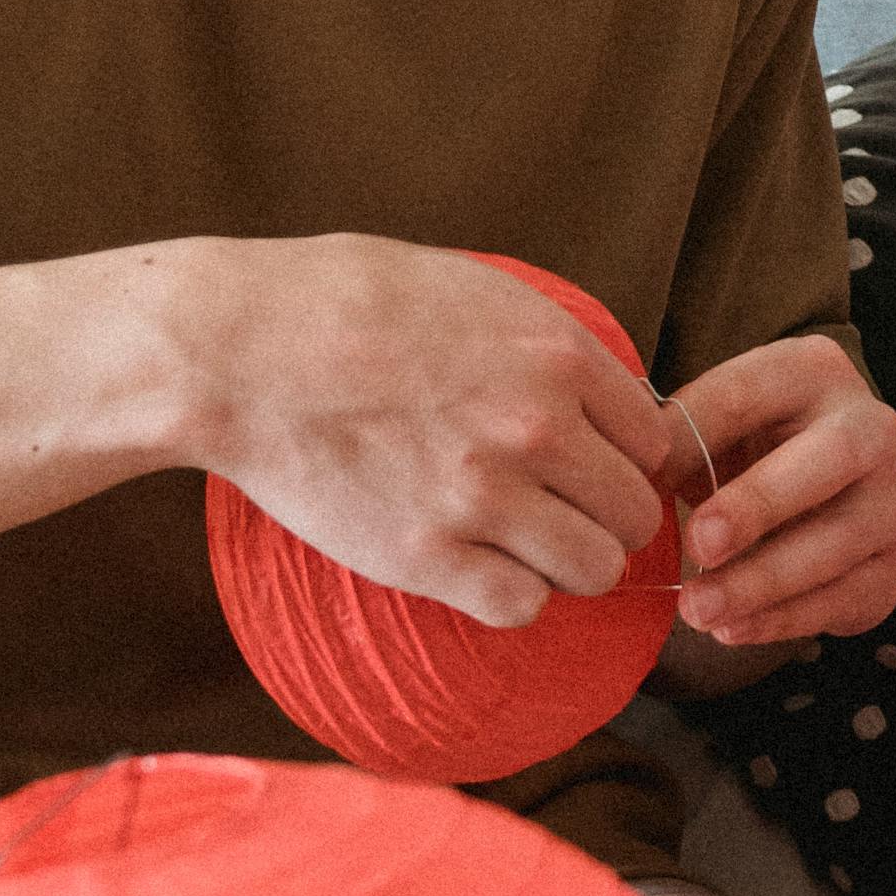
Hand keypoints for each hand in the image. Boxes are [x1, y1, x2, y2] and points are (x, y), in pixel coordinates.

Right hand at [192, 234, 678, 625]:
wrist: (242, 349)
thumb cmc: (345, 302)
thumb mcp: (473, 289)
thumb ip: (544, 342)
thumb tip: (597, 387)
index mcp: (557, 355)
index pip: (654, 439)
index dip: (627, 459)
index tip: (595, 467)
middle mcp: (536, 427)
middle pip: (635, 511)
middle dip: (607, 517)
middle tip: (563, 515)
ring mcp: (483, 496)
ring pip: (594, 568)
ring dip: (568, 563)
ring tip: (525, 546)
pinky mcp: (426, 555)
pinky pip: (521, 607)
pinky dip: (512, 597)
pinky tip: (480, 570)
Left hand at [668, 334, 895, 651]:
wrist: (825, 495)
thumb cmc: (750, 451)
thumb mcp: (715, 430)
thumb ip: (676, 442)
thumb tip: (627, 480)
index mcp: (811, 371)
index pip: (747, 393)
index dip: (692, 436)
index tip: (642, 482)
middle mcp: (870, 426)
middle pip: (831, 455)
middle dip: (761, 501)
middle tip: (700, 543)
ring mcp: (892, 499)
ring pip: (838, 540)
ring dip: (761, 580)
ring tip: (696, 608)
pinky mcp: (892, 566)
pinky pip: (841, 597)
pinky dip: (781, 620)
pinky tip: (730, 630)